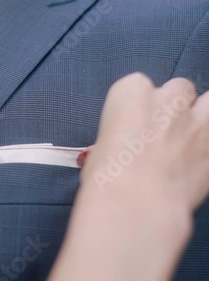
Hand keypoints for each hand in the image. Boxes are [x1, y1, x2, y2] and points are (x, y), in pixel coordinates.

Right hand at [80, 73, 208, 212]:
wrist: (137, 204)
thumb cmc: (108, 177)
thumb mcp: (99, 153)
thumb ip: (117, 141)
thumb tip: (118, 151)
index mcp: (131, 93)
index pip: (137, 86)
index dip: (138, 108)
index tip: (133, 126)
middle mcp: (167, 100)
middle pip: (179, 89)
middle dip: (173, 107)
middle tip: (163, 133)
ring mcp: (198, 120)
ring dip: (202, 115)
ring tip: (190, 136)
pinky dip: (207, 146)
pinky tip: (197, 161)